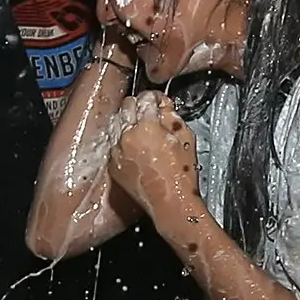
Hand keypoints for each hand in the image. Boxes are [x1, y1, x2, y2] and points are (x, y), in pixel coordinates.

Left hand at [107, 92, 200, 214]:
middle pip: (127, 106)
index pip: (145, 98)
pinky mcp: (113, 164)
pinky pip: (113, 143)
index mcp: (146, 125)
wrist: (169, 203)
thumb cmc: (181, 174)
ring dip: (127, 120)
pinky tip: (132, 143)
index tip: (159, 101)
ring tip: (139, 126)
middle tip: (149, 111)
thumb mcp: (185, 138)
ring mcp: (117, 150)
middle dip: (139, 105)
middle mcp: (126, 135)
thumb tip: (163, 108)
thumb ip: (172, 118)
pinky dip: (121, 139)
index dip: (154, 97)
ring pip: (116, 123)